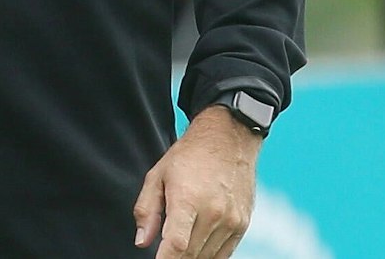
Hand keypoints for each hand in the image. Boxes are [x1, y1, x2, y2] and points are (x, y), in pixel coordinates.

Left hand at [133, 105, 262, 258]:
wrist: (228, 138)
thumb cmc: (190, 155)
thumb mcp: (158, 175)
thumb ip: (147, 210)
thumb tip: (142, 242)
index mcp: (188, 199)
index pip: (176, 245)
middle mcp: (214, 212)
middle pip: (190, 255)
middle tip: (164, 252)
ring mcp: (231, 220)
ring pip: (207, 257)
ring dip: (191, 257)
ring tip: (180, 245)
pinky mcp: (243, 224)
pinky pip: (224, 253)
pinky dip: (209, 255)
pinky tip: (197, 246)